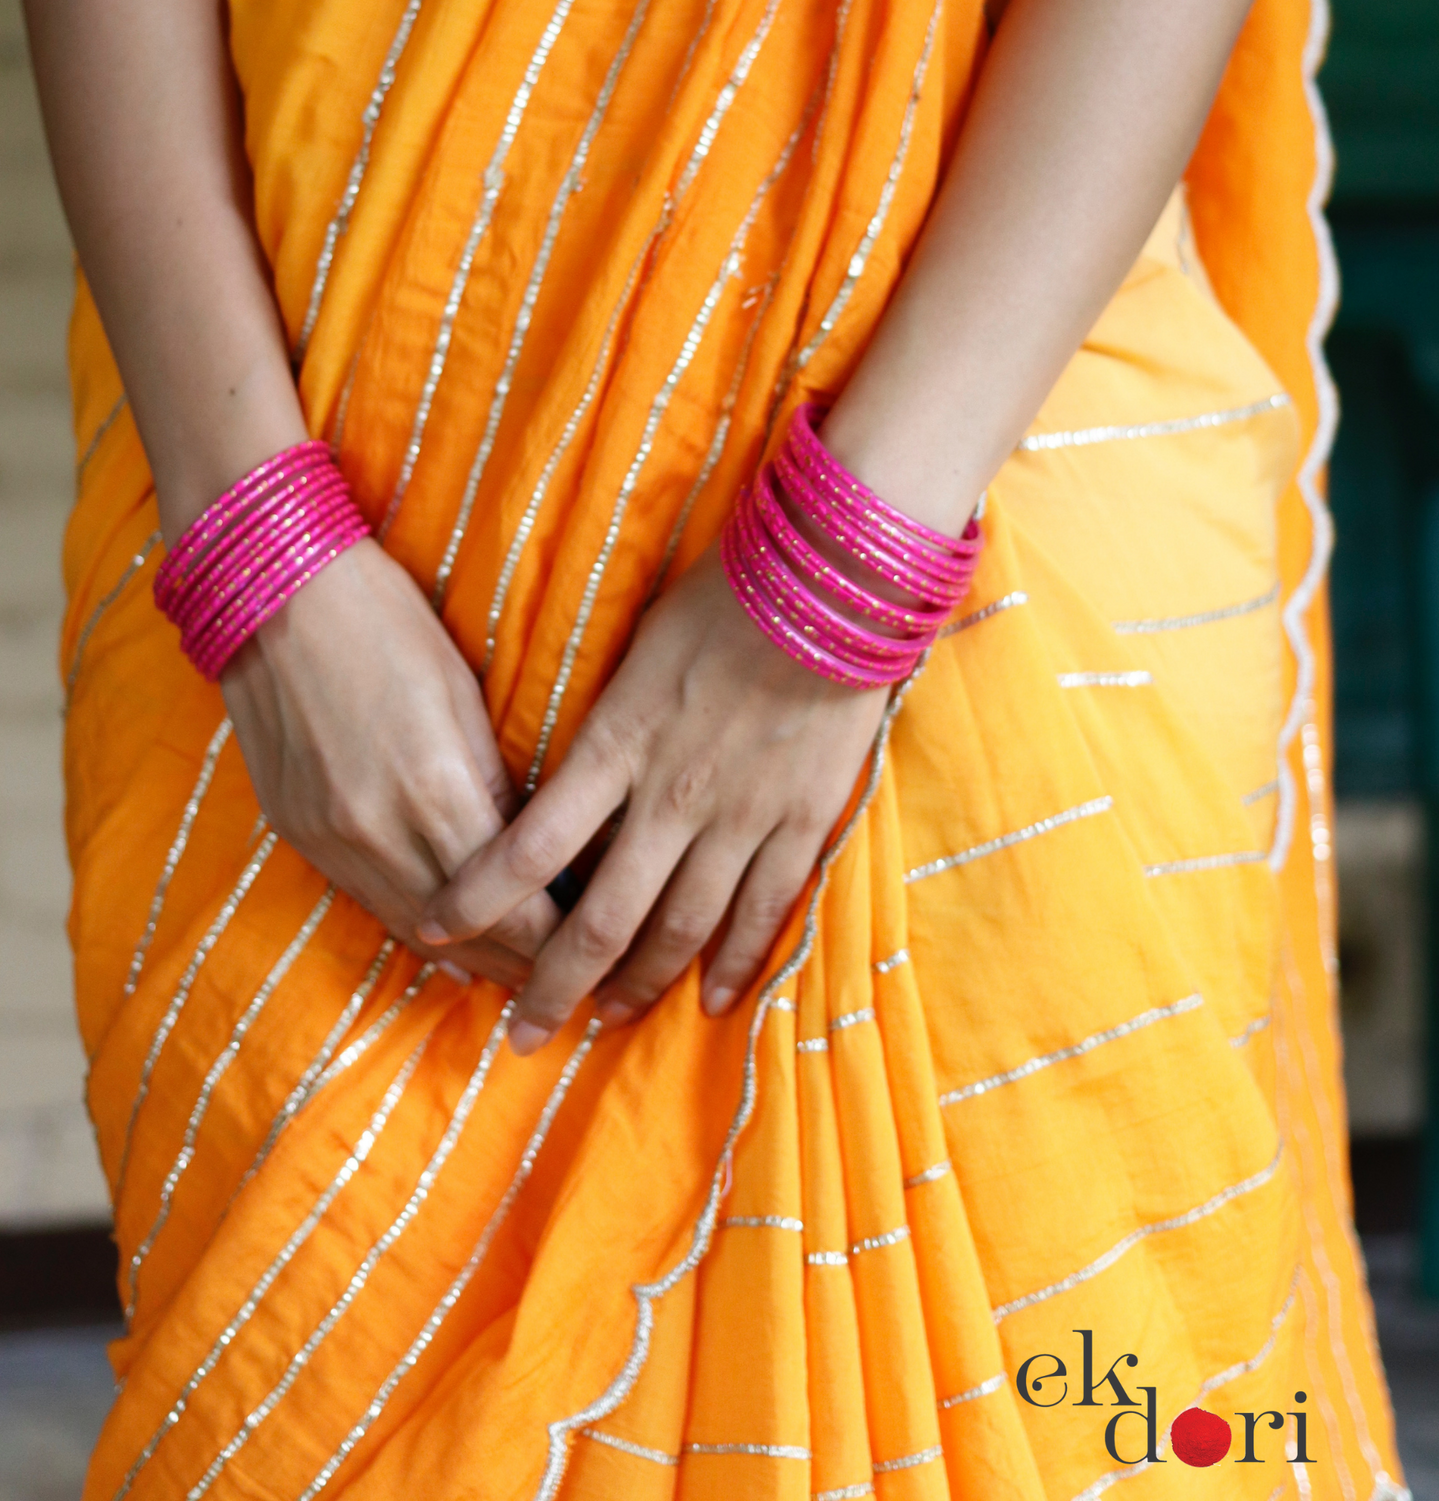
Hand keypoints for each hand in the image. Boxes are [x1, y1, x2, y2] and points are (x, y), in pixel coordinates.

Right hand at [221, 537, 559, 987]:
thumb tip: (537, 849)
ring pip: (415, 929)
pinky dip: (416, 926)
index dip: (561, 938)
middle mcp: (378, 831)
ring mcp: (330, 839)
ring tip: (520, 972)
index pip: (517, 902)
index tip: (596, 943)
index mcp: (436, 790)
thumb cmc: (386, 620)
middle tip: (571, 978)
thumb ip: (497, 782)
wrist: (275, 594)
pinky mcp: (297, 834)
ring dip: (470, 957)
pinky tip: (450, 942)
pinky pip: (368, 903)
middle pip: (468, 935)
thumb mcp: (463, 696)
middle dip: (524, 964)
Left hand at [416, 548, 887, 1051]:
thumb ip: (603, 726)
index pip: (529, 845)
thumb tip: (563, 778)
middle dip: (553, 983)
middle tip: (523, 1034)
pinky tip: (710, 997)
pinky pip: (764, 908)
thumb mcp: (634, 653)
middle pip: (600, 917)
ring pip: (680, 926)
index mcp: (617, 745)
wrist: (829, 578)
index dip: (477, 898)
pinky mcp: (801, 818)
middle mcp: (672, 795)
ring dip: (637, 983)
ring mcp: (741, 815)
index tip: (435, 930)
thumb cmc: (720, 595)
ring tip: (604, 1019)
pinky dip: (734, 959)